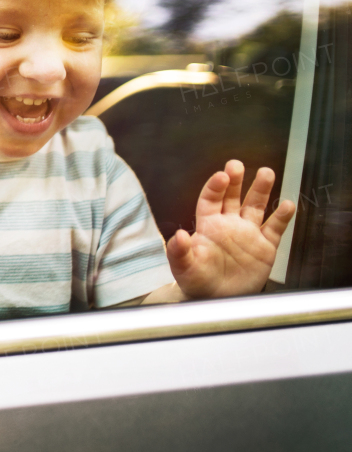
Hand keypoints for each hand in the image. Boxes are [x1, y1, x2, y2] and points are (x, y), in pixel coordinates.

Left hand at [167, 160, 295, 298]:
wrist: (216, 300)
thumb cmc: (197, 280)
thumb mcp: (184, 267)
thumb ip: (179, 251)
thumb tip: (177, 236)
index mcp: (208, 225)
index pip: (211, 199)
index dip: (216, 187)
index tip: (221, 176)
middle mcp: (229, 224)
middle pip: (233, 196)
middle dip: (236, 180)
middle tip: (237, 165)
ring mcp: (248, 234)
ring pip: (256, 206)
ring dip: (261, 190)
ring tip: (266, 173)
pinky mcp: (265, 247)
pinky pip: (274, 228)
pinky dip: (281, 217)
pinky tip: (286, 204)